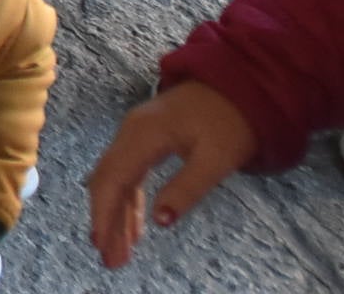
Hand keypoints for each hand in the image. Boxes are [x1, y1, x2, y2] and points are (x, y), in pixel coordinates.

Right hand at [86, 79, 257, 268]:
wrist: (240, 82)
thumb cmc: (231, 121)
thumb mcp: (216, 159)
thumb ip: (187, 188)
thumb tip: (160, 222)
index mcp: (143, 135)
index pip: (114, 179)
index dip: (105, 214)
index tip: (103, 246)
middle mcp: (131, 132)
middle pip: (108, 179)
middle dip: (107, 219)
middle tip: (112, 259)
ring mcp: (136, 133)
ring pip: (117, 177)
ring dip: (116, 212)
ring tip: (121, 250)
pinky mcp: (146, 137)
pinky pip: (130, 170)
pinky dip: (129, 198)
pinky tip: (136, 223)